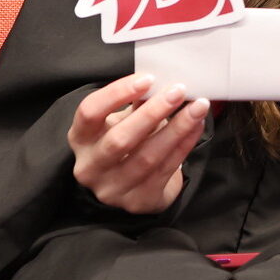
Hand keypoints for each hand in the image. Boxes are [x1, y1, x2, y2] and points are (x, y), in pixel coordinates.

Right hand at [69, 74, 209, 213]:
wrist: (137, 185)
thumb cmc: (129, 142)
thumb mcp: (123, 120)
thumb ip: (137, 101)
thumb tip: (162, 81)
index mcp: (81, 138)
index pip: (89, 112)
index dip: (117, 93)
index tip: (148, 78)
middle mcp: (90, 167)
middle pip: (119, 139)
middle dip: (153, 112)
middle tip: (179, 91)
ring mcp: (112, 189)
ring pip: (147, 157)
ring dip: (177, 129)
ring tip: (198, 107)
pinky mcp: (137, 201)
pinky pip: (165, 169)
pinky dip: (184, 144)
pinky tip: (196, 126)